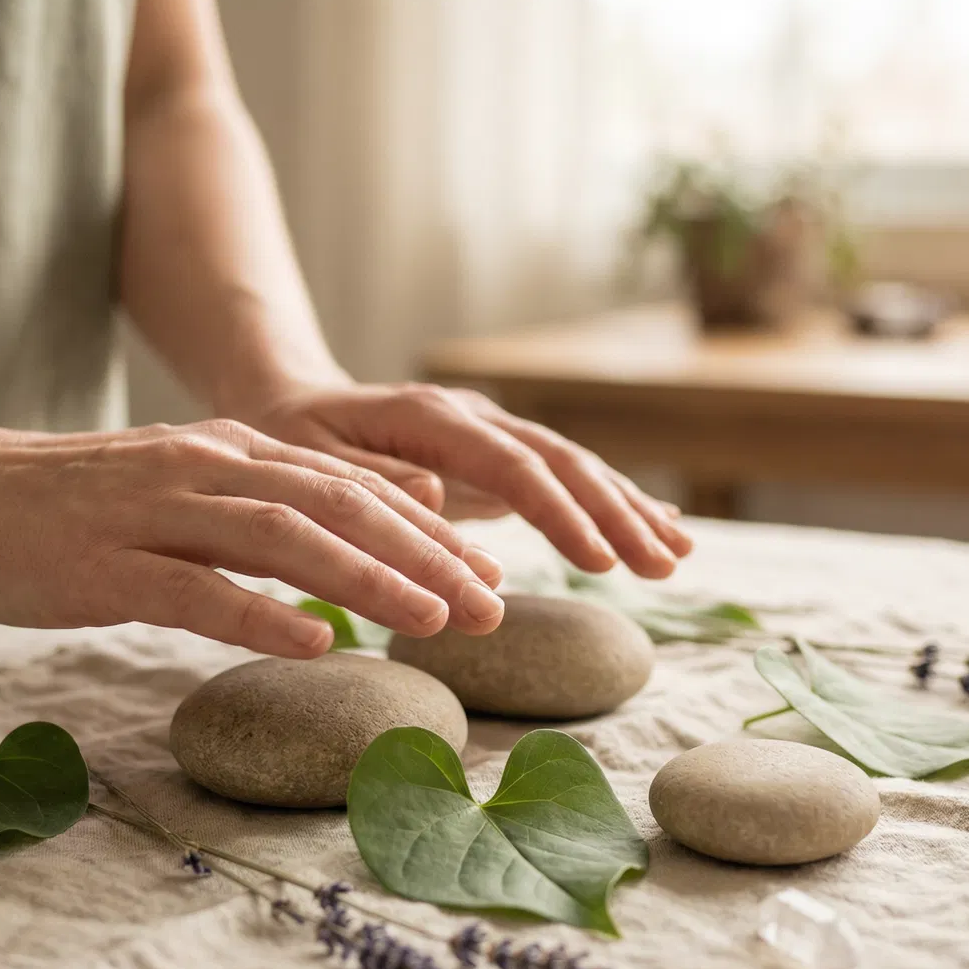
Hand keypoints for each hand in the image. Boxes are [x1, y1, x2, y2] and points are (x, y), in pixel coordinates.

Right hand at [0, 420, 507, 657]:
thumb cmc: (67, 507)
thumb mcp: (178, 491)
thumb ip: (257, 509)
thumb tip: (347, 546)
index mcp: (227, 452)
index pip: (350, 485)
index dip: (428, 528)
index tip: (489, 572)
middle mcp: (203, 468)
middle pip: (337, 505)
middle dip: (424, 554)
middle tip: (491, 607)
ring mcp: (151, 513)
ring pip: (280, 536)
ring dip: (367, 578)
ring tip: (434, 619)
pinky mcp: (102, 564)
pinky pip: (192, 588)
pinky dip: (258, 612)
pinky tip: (314, 642)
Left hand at [233, 383, 693, 578]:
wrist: (290, 403)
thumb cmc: (291, 441)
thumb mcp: (307, 463)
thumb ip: (369, 480)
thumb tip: (436, 494)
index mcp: (431, 417)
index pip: (511, 464)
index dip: (559, 513)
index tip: (600, 561)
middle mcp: (474, 417)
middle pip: (561, 461)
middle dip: (615, 514)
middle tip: (660, 565)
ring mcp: (493, 434)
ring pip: (574, 467)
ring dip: (627, 509)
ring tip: (677, 553)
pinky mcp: (500, 458)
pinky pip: (565, 480)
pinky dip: (613, 505)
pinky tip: (661, 529)